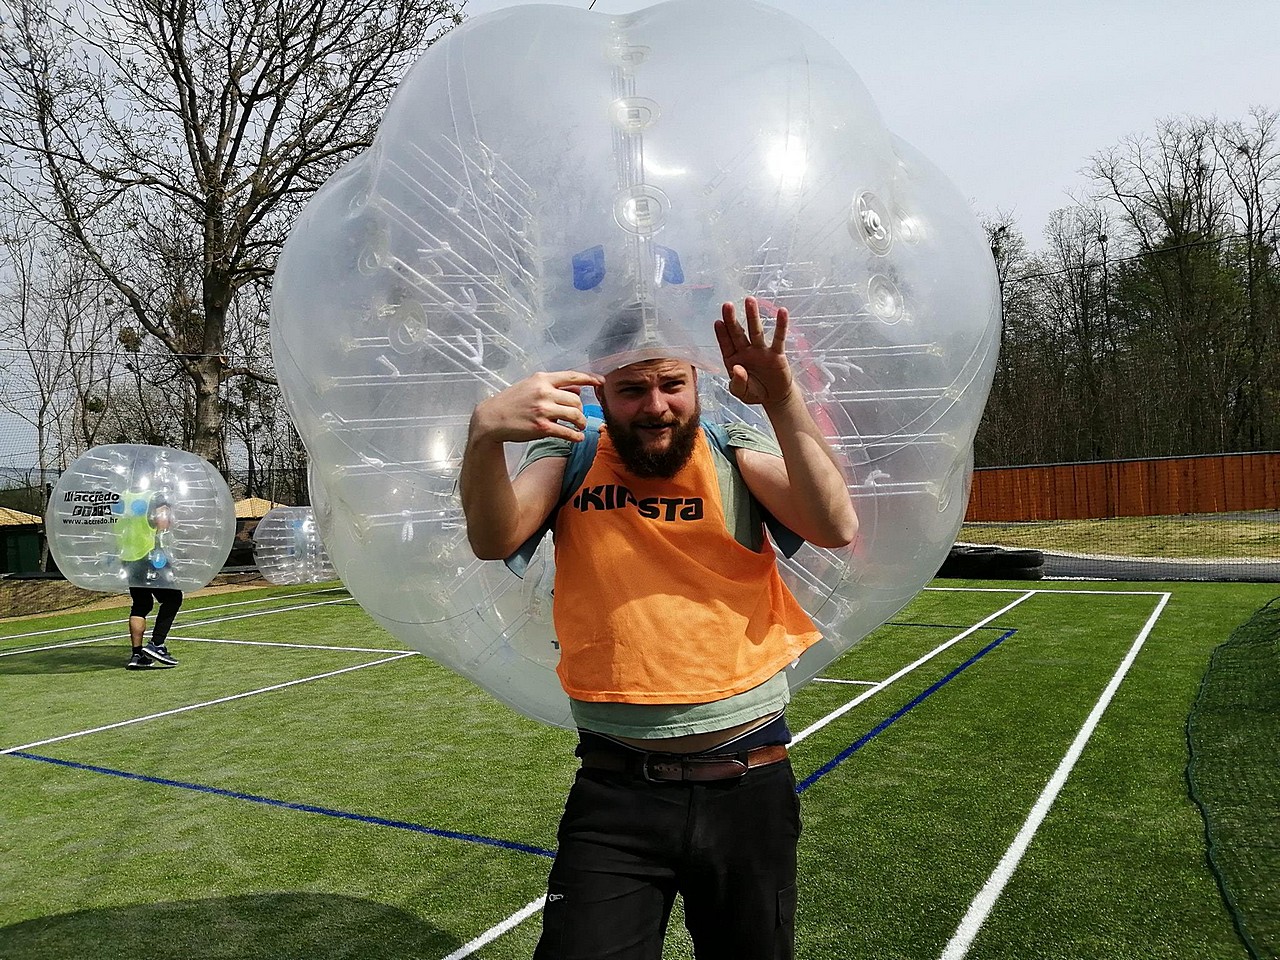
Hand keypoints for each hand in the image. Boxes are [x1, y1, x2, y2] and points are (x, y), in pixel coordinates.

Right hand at [469, 370, 604, 444]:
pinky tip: (577, 438)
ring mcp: (543, 410)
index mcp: (542, 379)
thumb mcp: (530, 386)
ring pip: (575, 414)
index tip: (601, 382)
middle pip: (576, 400)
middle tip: (578, 416)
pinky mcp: (541, 427)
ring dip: (581, 422)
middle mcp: (544, 392)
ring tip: (580, 426)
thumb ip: (553, 386)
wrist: (492, 418)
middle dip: (581, 409)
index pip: (572, 376)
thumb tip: (577, 390)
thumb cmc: (511, 402)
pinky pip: (567, 432)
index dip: (590, 379)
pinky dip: (576, 436)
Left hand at [714, 297, 794, 405]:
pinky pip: (778, 338)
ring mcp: (761, 350)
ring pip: (756, 331)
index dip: (721, 334)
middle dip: (732, 319)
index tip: (717, 322)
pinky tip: (782, 311)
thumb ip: (737, 383)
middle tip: (727, 305)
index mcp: (733, 359)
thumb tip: (737, 368)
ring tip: (750, 300)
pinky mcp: (776, 353)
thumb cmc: (754, 392)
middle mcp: (745, 351)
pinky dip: (781, 325)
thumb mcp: (741, 392)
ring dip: (753, 316)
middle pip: (738, 333)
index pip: (726, 344)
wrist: (774, 397)